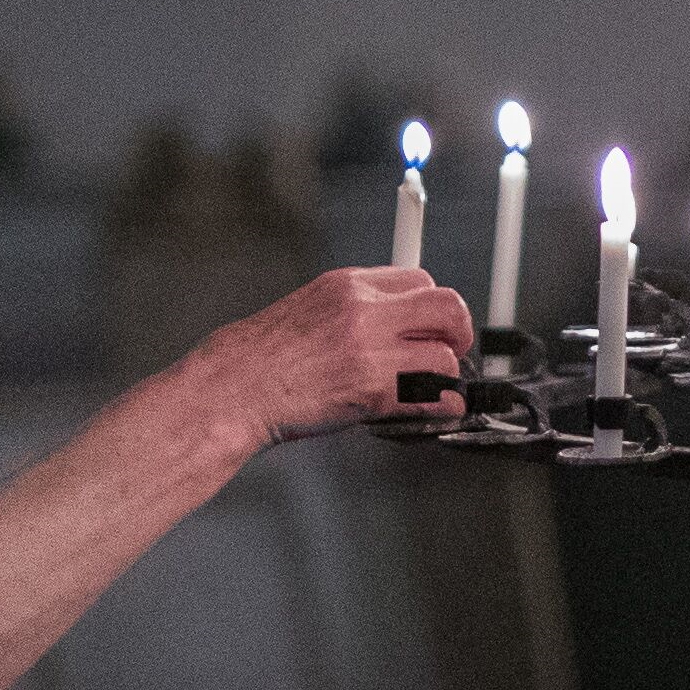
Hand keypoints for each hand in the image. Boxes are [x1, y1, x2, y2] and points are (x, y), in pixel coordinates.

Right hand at [187, 261, 476, 445]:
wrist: (233, 389)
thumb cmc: (261, 360)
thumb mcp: (309, 310)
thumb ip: (354, 311)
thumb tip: (395, 324)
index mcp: (347, 284)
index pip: (418, 278)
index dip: (431, 307)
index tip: (433, 326)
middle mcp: (363, 308)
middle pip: (446, 306)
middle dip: (456, 332)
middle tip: (450, 352)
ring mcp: (369, 347)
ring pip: (445, 355)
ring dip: (444, 377)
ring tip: (430, 390)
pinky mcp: (372, 388)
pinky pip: (435, 396)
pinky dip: (444, 408)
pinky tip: (436, 411)